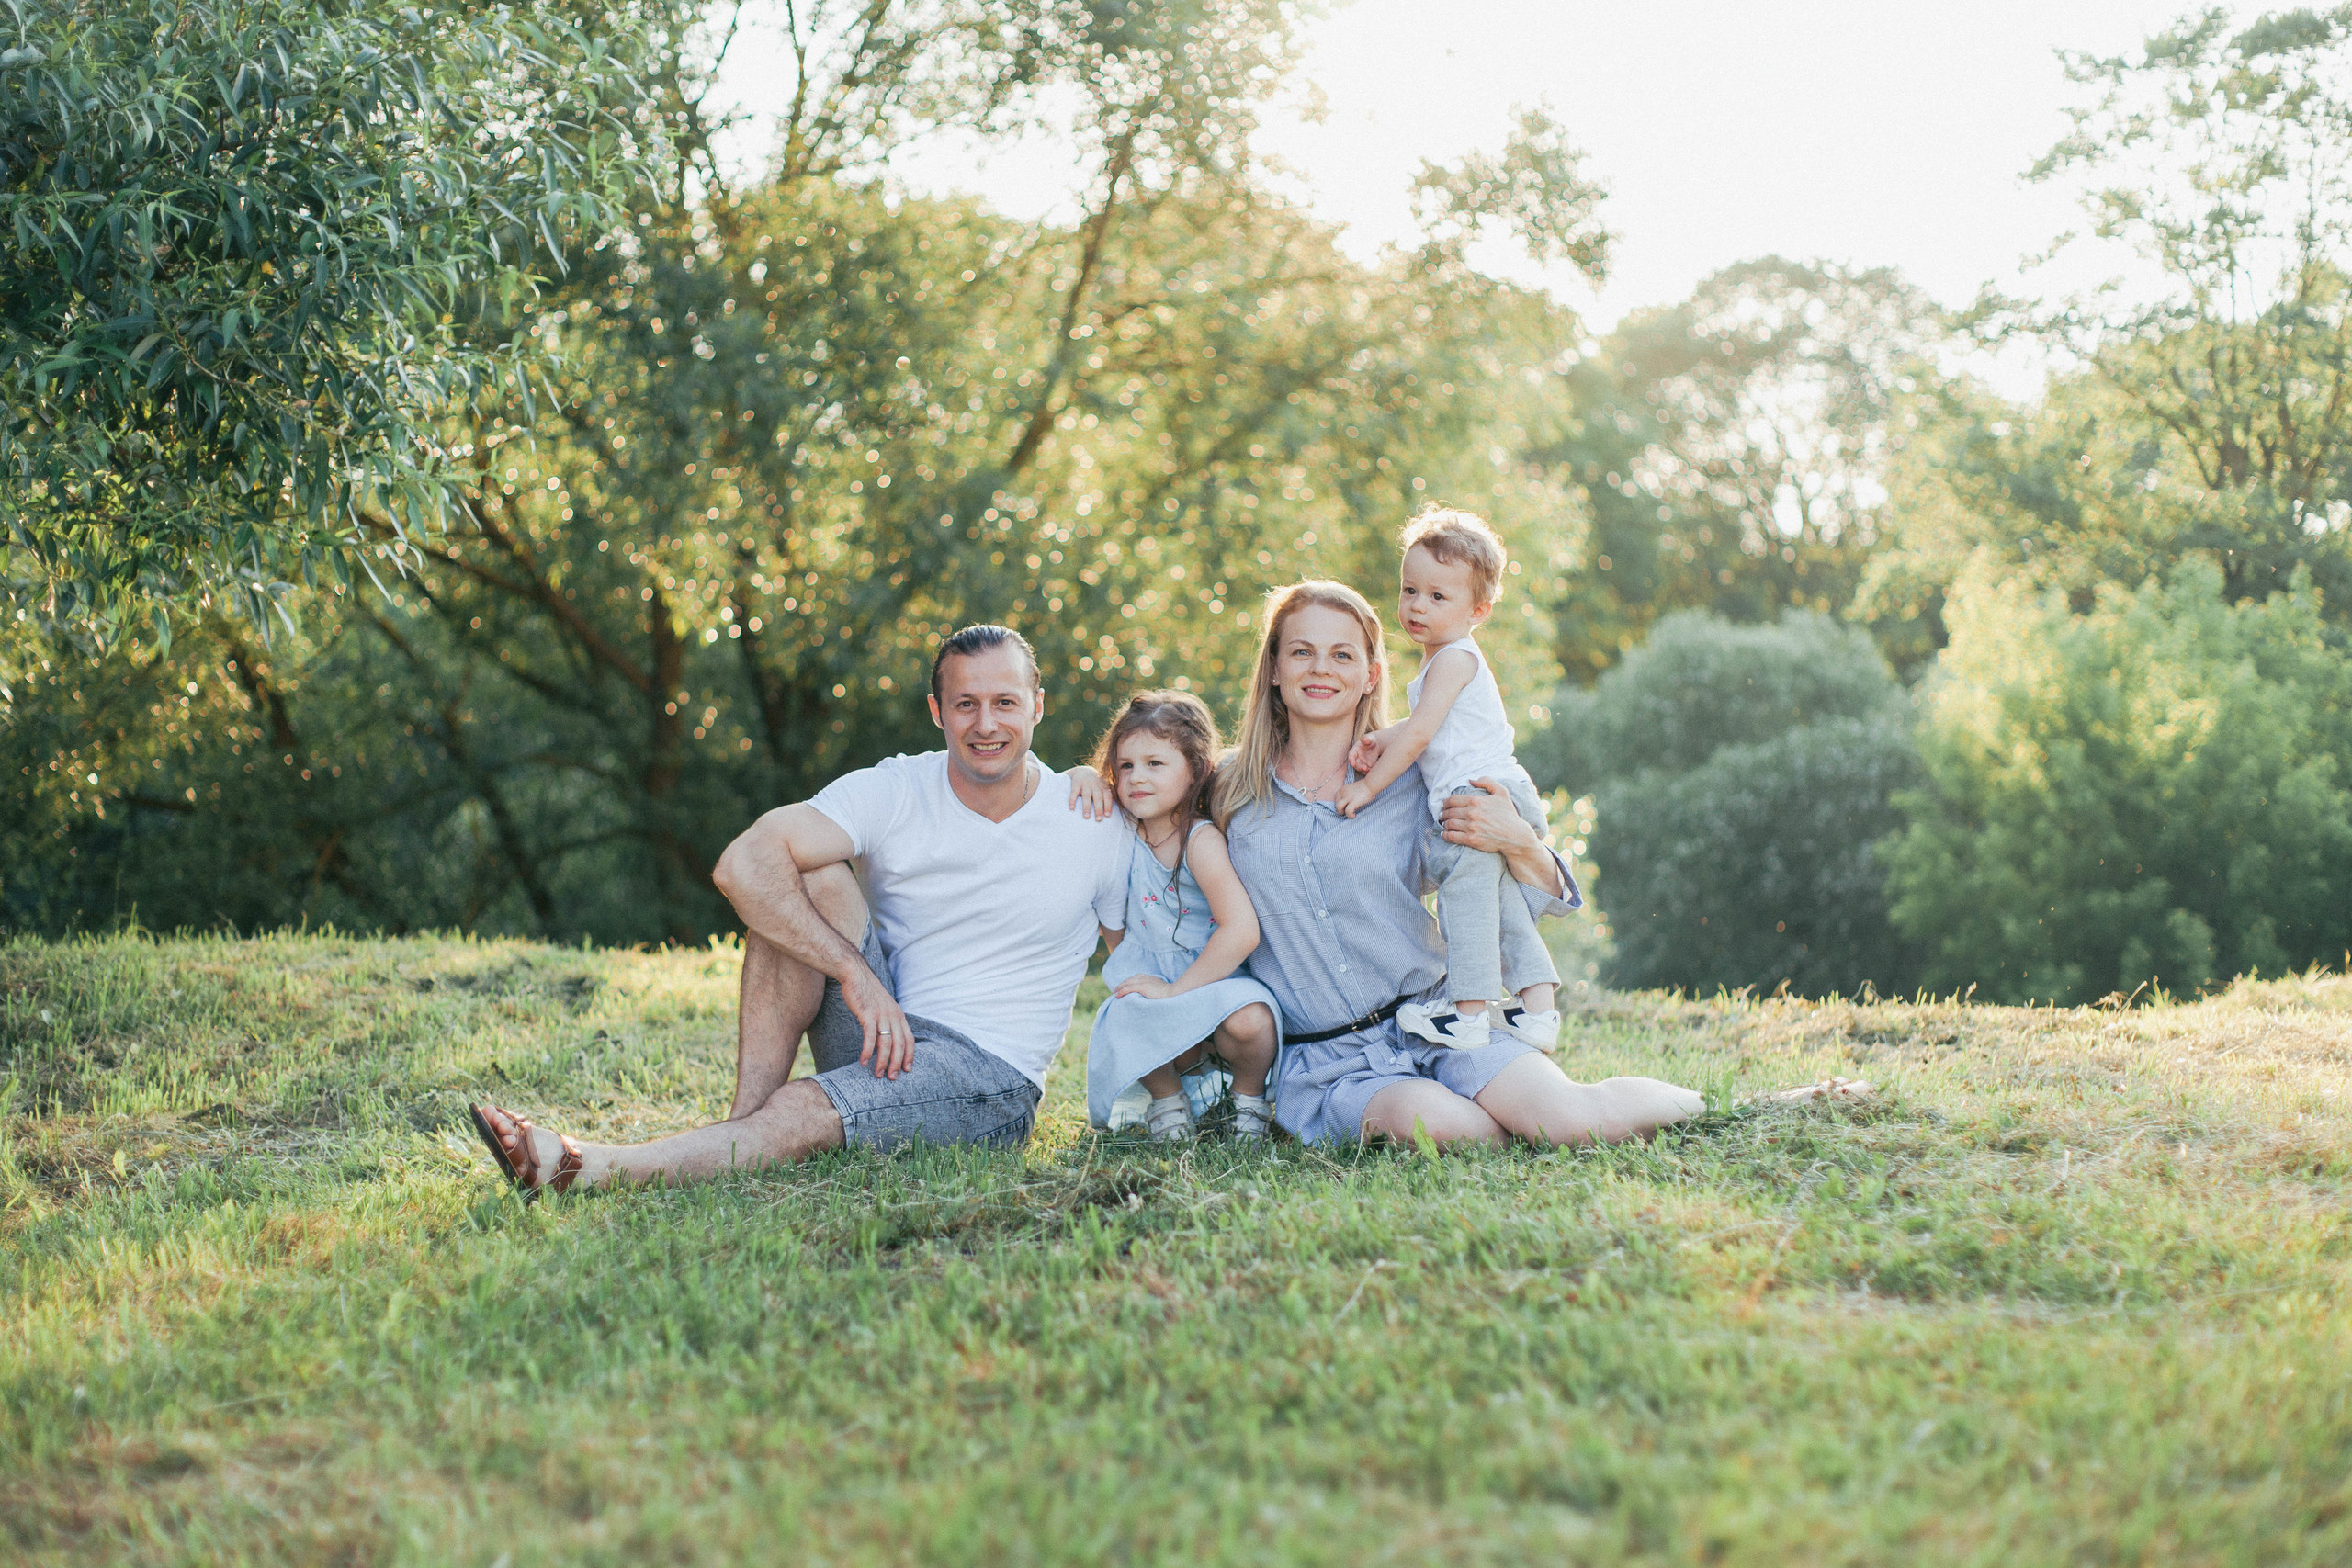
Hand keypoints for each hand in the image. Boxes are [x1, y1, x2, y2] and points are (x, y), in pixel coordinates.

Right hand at [843, 962, 914, 1078]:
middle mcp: (893, 1016)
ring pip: (886, 1043)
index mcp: (899, 1015)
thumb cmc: (867, 992)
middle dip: (897, 1063)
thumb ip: (887, 1021)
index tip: (907, 1069)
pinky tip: (864, 1061)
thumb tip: (886, 1038)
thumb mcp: (883, 1007)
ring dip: (883, 1061)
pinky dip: (868, 1051)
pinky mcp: (867, 1014)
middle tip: (892, 1078)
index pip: (909, 1039)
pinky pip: (870, 1037)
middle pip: (899, 1044)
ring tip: (878, 1074)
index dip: (909, 1055)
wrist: (855, 974)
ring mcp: (881, 1015)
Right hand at [1067, 767, 1115, 820]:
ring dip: (1086, 807)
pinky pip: (1074, 793)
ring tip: (1086, 817)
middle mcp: (1095, 785)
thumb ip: (1112, 793)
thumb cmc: (1097, 783)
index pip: (1107, 796)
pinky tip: (1072, 808)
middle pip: (1098, 797)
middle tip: (1098, 819)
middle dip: (1098, 808)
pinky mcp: (1076, 784)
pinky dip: (1072, 800)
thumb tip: (1121, 805)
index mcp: (1104, 786)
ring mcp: (1085, 784)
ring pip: (1086, 796)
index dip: (1108, 805)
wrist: (1083, 770)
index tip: (1107, 815)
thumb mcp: (1105, 785)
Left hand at [1112, 974, 1176, 1000]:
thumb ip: (1153, 988)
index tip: (1124, 986)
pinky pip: (1128, 988)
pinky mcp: (1142, 987)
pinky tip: (1118, 995)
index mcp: (1149, 977)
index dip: (1128, 982)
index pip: (1135, 978)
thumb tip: (1150, 994)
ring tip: (1115, 993)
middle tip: (1116, 990)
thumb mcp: (1159, 988)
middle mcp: (1144, 978)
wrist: (1173, 993)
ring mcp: (1143, 982)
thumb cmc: (1168, 994)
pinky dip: (1122, 991)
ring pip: (1127, 983)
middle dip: (1122, 984)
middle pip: (1129, 979)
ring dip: (1119, 988)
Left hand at [1333, 779, 1374, 818]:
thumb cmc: (1364, 788)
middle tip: (1348, 811)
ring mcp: (1347, 797)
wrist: (1370, 784)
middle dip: (1341, 810)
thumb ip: (1347, 795)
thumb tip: (1347, 804)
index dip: (1340, 804)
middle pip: (1336, 804)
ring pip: (1338, 808)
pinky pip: (1348, 811)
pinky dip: (1350, 815)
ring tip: (1350, 814)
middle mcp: (1342, 792)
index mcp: (1342, 789)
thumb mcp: (1352, 789)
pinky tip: (1354, 815)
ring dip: (1343, 812)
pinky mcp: (1353, 802)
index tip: (1346, 806)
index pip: (1335, 799)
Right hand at [1347, 730, 1385, 775]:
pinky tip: (1372, 770)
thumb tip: (1364, 739)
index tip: (1353, 764)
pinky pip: (1367, 771)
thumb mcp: (1369, 738)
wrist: (1375, 745)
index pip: (1351, 756)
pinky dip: (1369, 771)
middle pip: (1356, 764)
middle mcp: (1357, 758)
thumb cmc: (1370, 740)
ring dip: (1363, 771)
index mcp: (1355, 751)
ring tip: (1368, 770)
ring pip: (1361, 769)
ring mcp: (1362, 763)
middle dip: (1359, 767)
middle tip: (1364, 768)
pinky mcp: (1368, 766)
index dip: (1351, 760)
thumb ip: (1366, 739)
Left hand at [1438, 777, 1541, 854]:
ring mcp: (1471, 827)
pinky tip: (1444, 834)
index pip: (1452, 800)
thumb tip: (1471, 780)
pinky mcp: (1471, 839)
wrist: (1515, 835)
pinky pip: (1451, 836)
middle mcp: (1472, 813)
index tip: (1444, 805)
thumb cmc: (1508, 814)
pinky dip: (1445, 835)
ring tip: (1444, 823)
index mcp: (1476, 801)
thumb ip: (1487, 782)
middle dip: (1444, 813)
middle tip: (1443, 814)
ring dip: (1444, 823)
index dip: (1446, 802)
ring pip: (1449, 824)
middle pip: (1449, 812)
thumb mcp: (1502, 792)